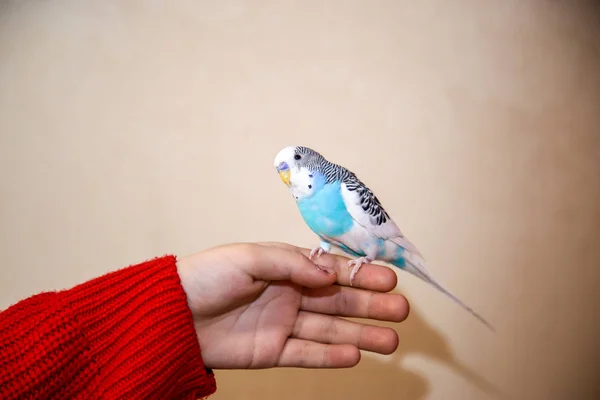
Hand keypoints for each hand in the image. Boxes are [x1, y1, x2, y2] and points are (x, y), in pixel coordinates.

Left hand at [176, 242, 409, 368]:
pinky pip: (308, 354)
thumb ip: (291, 263)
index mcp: (286, 267)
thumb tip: (329, 273)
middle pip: (339, 301)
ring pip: (330, 330)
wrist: (174, 314)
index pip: (331, 271)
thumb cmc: (209, 275)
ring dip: (361, 334)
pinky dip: (331, 356)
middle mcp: (290, 294)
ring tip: (392, 341)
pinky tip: (356, 356)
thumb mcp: (250, 257)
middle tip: (402, 311)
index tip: (390, 279)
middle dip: (371, 304)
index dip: (361, 275)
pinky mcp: (273, 351)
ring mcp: (283, 324)